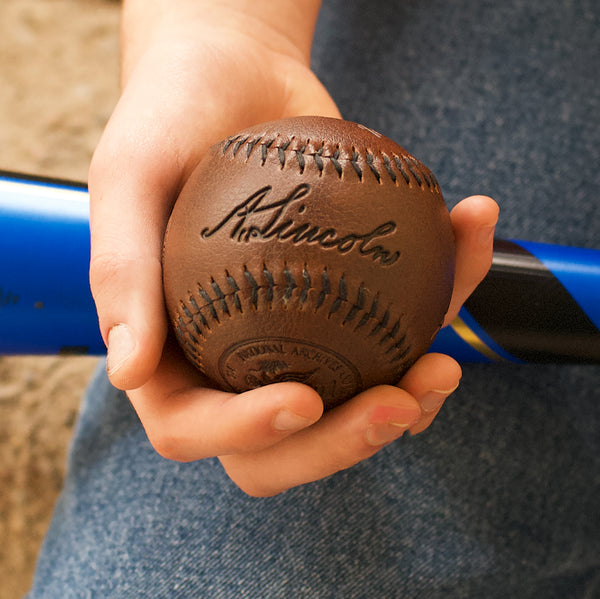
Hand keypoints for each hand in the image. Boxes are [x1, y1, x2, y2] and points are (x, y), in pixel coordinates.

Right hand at [88, 1, 498, 495]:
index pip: (194, 426)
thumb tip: (128, 373)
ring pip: (354, 403)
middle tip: (401, 399)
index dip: (246, 432)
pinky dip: (449, 292)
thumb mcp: (129, 178)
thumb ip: (121, 273)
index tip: (303, 399)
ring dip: (412, 400)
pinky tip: (470, 234)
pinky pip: (401, 322)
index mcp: (169, 353)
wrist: (233, 71)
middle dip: (345, 442)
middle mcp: (232, 357)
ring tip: (446, 364)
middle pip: (286, 441)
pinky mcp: (349, 297)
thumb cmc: (169, 117)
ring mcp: (296, 335)